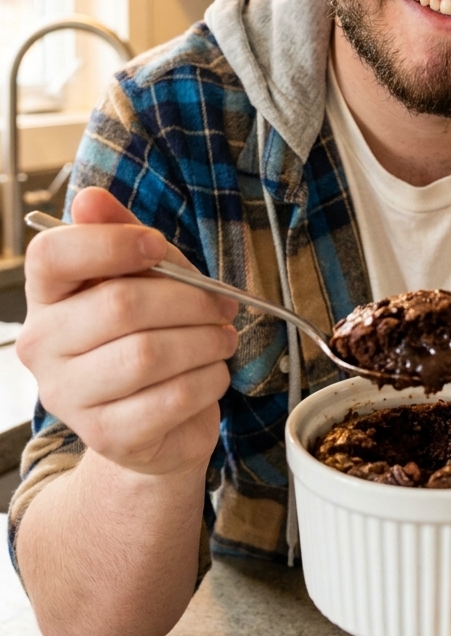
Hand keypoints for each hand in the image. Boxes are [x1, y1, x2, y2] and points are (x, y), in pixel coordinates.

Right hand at [16, 186, 237, 478]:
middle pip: (119, 304)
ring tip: (221, 338)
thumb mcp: (143, 276)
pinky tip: (213, 373)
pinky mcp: (107, 437)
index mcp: (47, 297)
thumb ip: (122, 235)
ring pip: (149, 354)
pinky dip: (209, 379)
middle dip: (188, 299)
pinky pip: (171, 398)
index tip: (157, 246)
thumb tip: (91, 198)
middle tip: (221, 304)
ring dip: (205, 340)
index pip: (52, 256)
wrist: (156, 422)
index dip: (112, 243)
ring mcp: (70, 398)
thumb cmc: (149, 334)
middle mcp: (44, 347)